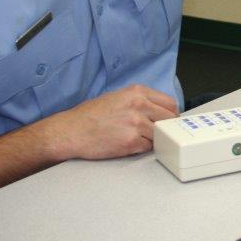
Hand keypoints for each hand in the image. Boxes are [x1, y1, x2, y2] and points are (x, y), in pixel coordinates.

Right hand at [43, 84, 178, 159]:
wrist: (70, 131)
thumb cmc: (90, 115)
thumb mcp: (118, 97)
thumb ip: (141, 101)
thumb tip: (160, 110)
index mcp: (137, 92)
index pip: (170, 103)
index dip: (170, 114)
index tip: (168, 120)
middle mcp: (139, 105)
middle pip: (169, 119)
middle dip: (165, 127)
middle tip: (157, 132)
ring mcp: (136, 124)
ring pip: (159, 134)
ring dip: (152, 138)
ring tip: (136, 137)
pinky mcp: (131, 142)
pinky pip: (148, 147)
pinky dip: (141, 148)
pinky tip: (127, 144)